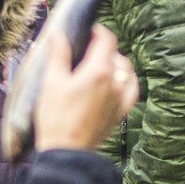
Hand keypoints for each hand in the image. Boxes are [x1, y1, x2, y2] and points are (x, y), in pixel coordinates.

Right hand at [34, 26, 138, 152]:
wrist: (67, 152)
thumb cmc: (56, 118)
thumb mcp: (52, 82)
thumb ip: (58, 54)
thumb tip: (57, 33)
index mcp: (98, 70)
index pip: (107, 39)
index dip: (98, 31)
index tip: (88, 31)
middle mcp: (115, 82)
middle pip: (116, 54)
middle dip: (104, 48)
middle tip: (87, 50)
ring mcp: (121, 98)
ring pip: (127, 71)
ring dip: (116, 63)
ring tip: (100, 65)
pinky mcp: (121, 112)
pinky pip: (132, 90)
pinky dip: (127, 81)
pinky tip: (118, 82)